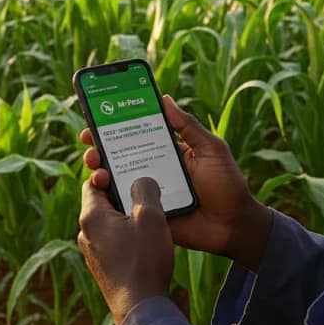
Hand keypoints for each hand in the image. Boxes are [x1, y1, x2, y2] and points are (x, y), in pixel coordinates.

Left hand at [78, 176, 172, 324]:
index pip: (92, 182)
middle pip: (101, 202)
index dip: (109, 172)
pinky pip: (113, 241)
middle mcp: (85, 234)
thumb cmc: (144, 261)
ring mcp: (93, 253)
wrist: (140, 308)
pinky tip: (146, 240)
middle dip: (121, 193)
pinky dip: (126, 234)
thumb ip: (144, 190)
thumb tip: (141, 180)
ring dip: (126, 215)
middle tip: (144, 189)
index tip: (128, 171)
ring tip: (149, 215)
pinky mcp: (103, 267)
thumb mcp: (151, 217)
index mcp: (91, 217)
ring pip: (108, 223)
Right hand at [80, 95, 271, 271]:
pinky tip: (99, 190)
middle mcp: (153, 170)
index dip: (116, 125)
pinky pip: (123, 206)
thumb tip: (165, 98)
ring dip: (99, 170)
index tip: (98, 115)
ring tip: (95, 165)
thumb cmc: (227, 184)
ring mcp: (147, 193)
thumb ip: (188, 126)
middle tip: (89, 140)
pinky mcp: (146, 215)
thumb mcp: (211, 149)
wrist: (234, 226)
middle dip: (99, 146)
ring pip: (116, 180)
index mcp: (167, 151)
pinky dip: (108, 198)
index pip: (136, 134)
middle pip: (119, 156)